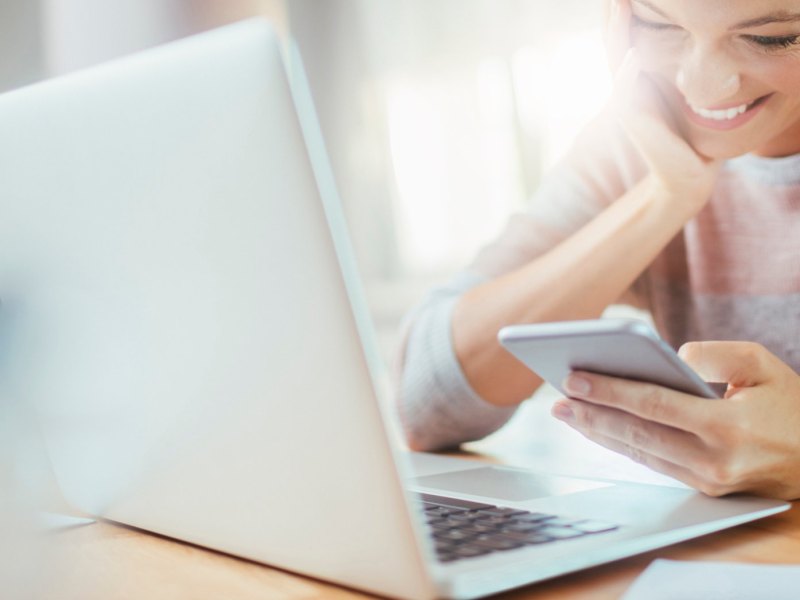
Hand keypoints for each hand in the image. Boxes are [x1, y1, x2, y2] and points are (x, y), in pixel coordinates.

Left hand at [551, 341, 799, 499]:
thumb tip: (669, 357)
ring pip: (640, 452)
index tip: (573, 379)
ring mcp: (708, 480)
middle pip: (637, 433)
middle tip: (556, 398)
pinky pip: (652, 463)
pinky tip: (598, 429)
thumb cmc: (790, 404)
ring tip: (566, 413)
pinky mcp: (704, 488)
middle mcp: (714, 460)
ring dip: (598, 432)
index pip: (654, 405)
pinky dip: (621, 445)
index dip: (609, 392)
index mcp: (728, 427)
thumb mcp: (762, 365)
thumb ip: (714, 354)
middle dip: (592, 414)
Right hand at [606, 0, 721, 207]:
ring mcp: (626, 102)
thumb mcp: (682, 93)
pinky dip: (629, 72)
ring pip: (617, 60)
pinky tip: (635, 53)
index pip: (626, 38)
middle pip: (615, 43)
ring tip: (619, 7)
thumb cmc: (689, 133)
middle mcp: (626, 88)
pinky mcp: (633, 119)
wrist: (688, 172)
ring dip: (617, 34)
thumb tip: (683, 41)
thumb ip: (674, 70)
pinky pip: (627, 90)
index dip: (623, 16)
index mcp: (637, 78)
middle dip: (615, 17)